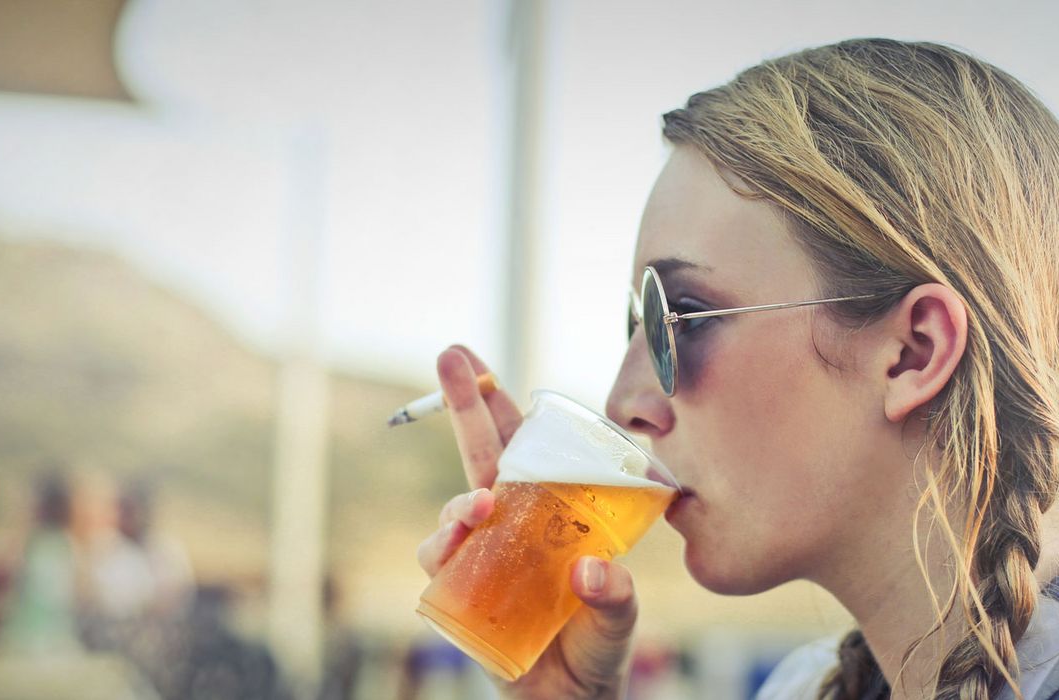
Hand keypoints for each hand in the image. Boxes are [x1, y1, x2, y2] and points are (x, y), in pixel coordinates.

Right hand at [415, 345, 639, 698]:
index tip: (486, 363)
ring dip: (463, 499)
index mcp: (550, 513)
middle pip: (482, 455)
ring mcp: (481, 555)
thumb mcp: (619, 619)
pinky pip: (439, 562)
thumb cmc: (594, 650)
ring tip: (479, 507)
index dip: (505, 404)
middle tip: (451, 355)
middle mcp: (511, 525)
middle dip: (464, 402)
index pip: (529, 448)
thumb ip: (616, 596)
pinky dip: (444, 549)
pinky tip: (459, 543)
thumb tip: (592, 571)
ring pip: (458, 508)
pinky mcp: (457, 592)